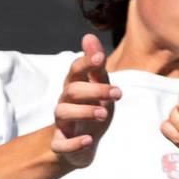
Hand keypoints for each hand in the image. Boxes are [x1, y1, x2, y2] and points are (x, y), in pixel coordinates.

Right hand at [51, 34, 120, 167]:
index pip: (75, 70)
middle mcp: (65, 102)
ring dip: (83, 112)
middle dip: (94, 90)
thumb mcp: (98, 86)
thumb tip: (88, 35)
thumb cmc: (92, 108)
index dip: (86, 63)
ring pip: (63, 113)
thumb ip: (96, 65)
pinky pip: (60, 143)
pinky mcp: (61, 143)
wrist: (83, 142)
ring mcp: (61, 123)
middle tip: (118, 93)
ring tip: (104, 113)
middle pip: (72, 90)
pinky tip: (88, 140)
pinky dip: (73, 142)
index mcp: (74, 86)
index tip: (100, 58)